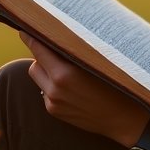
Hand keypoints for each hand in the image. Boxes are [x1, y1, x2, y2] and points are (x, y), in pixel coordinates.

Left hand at [19, 32, 147, 146]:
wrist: (124, 120)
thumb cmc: (116, 85)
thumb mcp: (97, 63)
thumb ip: (74, 51)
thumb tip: (56, 35)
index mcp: (65, 74)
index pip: (38, 49)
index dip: (31, 37)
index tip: (25, 29)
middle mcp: (55, 89)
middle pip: (35, 64)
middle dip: (42, 57)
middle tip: (58, 52)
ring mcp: (53, 102)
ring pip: (38, 78)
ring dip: (46, 71)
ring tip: (67, 71)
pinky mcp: (54, 112)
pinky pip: (46, 91)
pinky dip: (53, 86)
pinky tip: (72, 88)